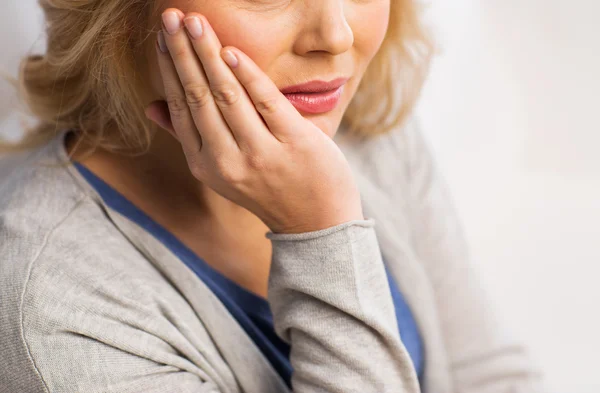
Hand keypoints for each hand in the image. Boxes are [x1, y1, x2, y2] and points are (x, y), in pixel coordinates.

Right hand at [146, 9, 363, 233]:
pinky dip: (247, 73)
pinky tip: (230, 50)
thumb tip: (150, 106)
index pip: (181, 108)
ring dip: (207, 54)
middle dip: (183, 52)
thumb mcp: (224, 171)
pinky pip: (265, 102)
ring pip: (226, 95)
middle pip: (198, 96)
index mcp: (206, 165)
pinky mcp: (294, 143)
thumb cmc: (269, 188)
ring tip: (195, 21)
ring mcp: (261, 154)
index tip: (163, 36)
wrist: (316, 223)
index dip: (170, 69)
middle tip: (171, 16)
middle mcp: (227, 161)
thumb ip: (191, 137)